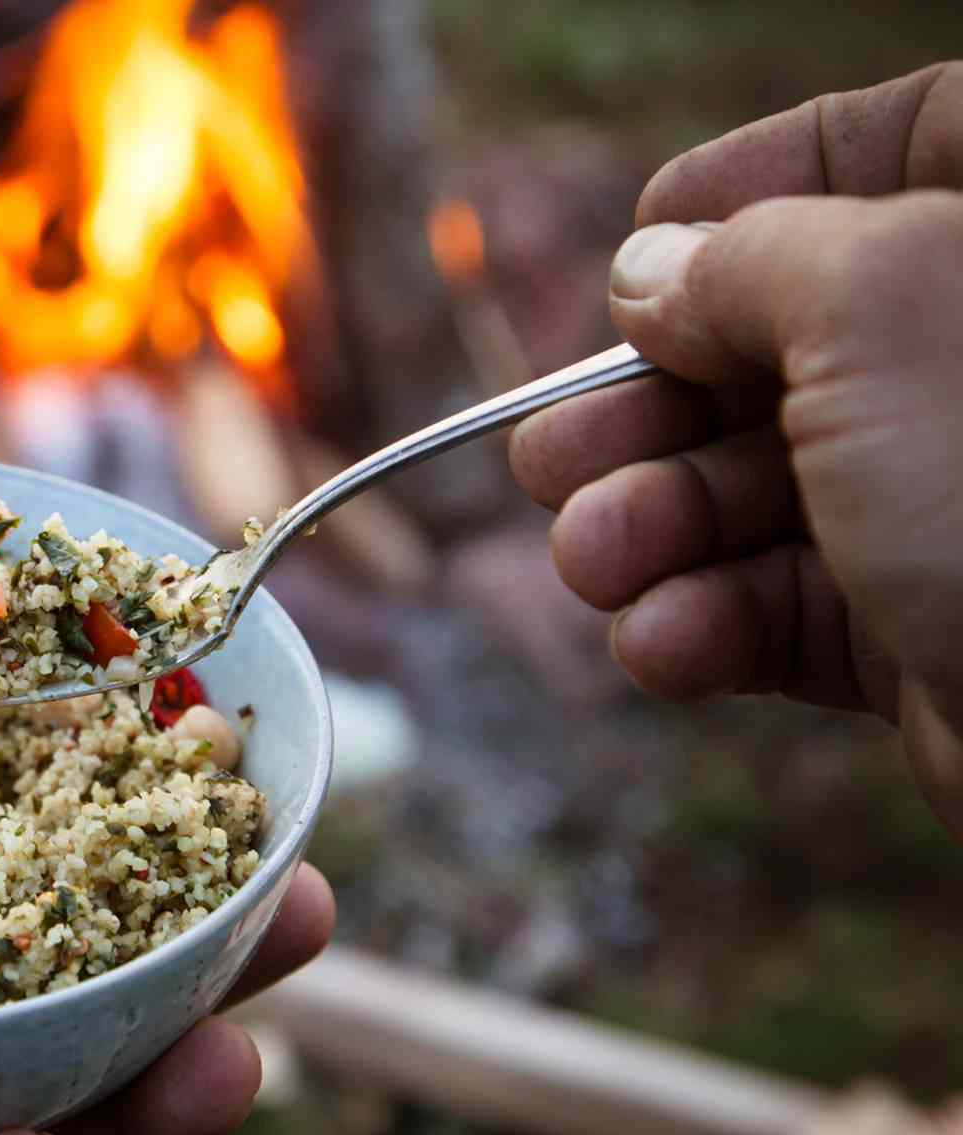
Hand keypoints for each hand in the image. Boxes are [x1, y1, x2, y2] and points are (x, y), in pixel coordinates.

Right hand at [509, 62, 962, 834]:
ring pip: (763, 488)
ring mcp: (960, 501)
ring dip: (650, 529)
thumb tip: (652, 272)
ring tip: (595, 562)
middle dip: (646, 411)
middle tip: (555, 457)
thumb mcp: (875, 302)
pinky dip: (706, 626)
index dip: (747, 189)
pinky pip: (787, 606)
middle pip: (781, 342)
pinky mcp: (931, 627)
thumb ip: (745, 260)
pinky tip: (666, 643)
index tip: (638, 255)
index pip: (888, 147)